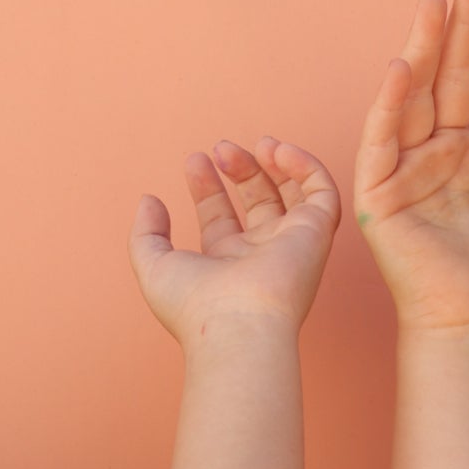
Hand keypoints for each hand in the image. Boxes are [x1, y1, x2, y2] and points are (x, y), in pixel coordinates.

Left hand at [130, 136, 339, 344]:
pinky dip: (306, 166)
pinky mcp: (315, 234)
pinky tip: (279, 152)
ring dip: (275, 164)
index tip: (195, 160)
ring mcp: (290, 245)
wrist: (237, 325)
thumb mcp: (153, 265)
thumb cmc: (194, 307)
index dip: (207, 186)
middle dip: (240, 169)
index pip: (221, 217)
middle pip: (257, 202)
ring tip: (257, 144)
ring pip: (292, 195)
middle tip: (221, 148)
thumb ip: (146, 232)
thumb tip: (150, 201)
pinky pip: (322, 192)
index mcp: (226, 264)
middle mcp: (261, 255)